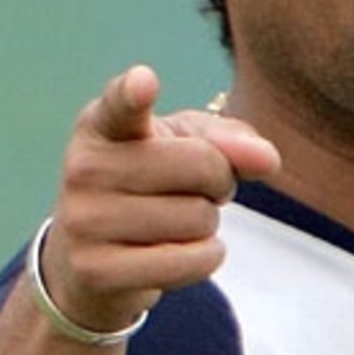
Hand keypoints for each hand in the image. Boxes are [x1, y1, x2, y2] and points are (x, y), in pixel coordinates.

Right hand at [39, 65, 279, 331]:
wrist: (88, 259)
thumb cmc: (148, 187)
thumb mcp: (184, 148)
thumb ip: (231, 141)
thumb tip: (268, 159)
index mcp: (102, 125)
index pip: (121, 105)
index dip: (134, 93)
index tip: (144, 82)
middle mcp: (85, 168)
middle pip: (202, 165)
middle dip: (218, 181)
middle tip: (192, 190)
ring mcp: (86, 221)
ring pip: (200, 219)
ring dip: (207, 225)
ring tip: (174, 222)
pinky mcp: (97, 271)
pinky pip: (191, 262)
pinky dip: (206, 258)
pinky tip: (182, 252)